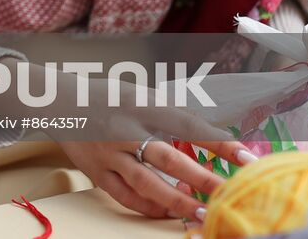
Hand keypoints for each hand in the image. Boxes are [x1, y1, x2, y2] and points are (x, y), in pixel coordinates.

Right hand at [41, 69, 253, 221]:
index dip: (219, 142)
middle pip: (169, 159)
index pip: (188, 124)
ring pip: (147, 184)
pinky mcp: (97, 172)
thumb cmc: (109, 97)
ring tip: (204, 212)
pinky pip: (126, 196)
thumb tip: (215, 138)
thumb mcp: (141, 95)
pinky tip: (170, 212)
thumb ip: (172, 115)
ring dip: (179, 201)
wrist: (60, 102)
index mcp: (141, 105)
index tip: (247, 158)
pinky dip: (150, 207)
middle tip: (230, 194)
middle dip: (203, 179)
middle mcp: (125, 129)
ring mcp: (109, 153)